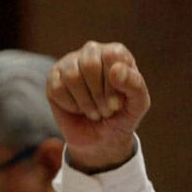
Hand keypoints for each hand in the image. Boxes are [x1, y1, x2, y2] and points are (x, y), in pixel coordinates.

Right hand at [46, 41, 150, 172]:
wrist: (102, 139)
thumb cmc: (123, 116)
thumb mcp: (138, 104)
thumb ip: (135, 85)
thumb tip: (116, 70)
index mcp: (116, 53)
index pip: (112, 55)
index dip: (115, 83)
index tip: (119, 103)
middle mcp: (92, 52)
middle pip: (90, 64)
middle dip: (100, 95)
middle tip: (107, 110)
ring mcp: (70, 63)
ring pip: (72, 76)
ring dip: (86, 102)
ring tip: (95, 111)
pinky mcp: (53, 78)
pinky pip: (58, 88)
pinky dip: (72, 105)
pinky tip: (78, 109)